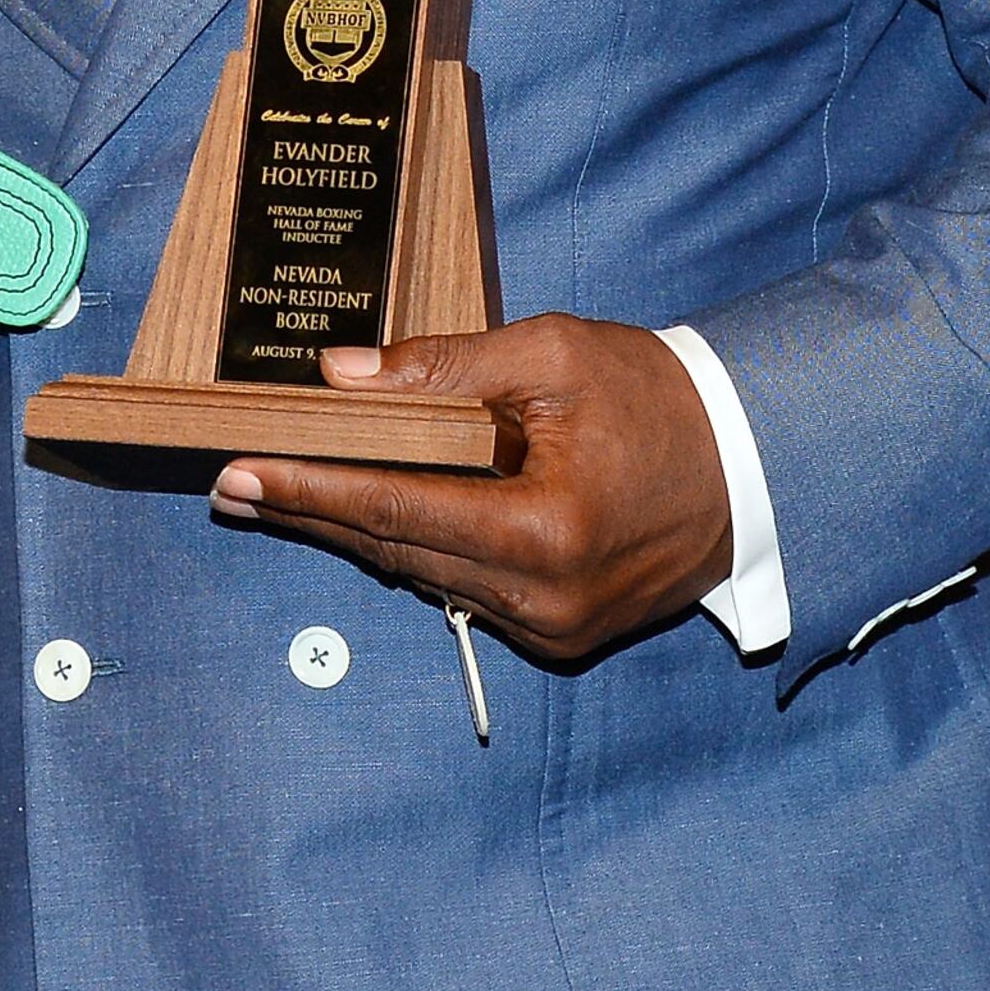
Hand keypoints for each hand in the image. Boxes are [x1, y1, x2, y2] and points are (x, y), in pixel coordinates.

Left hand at [209, 314, 733, 662]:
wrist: (758, 465)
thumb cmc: (661, 399)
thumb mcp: (553, 356)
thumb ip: (442, 369)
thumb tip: (340, 375)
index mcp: (545, 531)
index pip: (392, 509)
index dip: (306, 490)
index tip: (237, 476)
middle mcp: (545, 599)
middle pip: (393, 550)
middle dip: (310, 513)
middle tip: (231, 485)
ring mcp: (554, 628)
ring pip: (422, 573)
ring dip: (355, 531)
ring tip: (282, 491)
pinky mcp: (562, 634)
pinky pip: (462, 587)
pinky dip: (416, 546)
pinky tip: (368, 512)